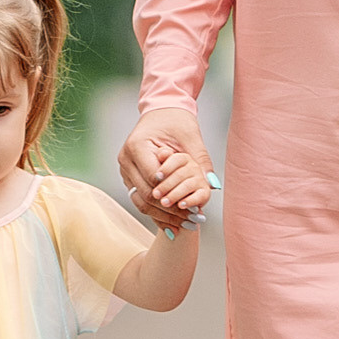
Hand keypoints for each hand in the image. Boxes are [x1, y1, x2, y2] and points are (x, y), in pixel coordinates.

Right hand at [119, 101, 210, 225]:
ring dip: (163, 216)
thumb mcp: (191, 137)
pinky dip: (157, 212)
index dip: (171, 194)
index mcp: (136, 146)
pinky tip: (174, 224)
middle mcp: (125, 159)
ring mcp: (125, 170)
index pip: (153, 178)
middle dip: (169, 210)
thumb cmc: (175, 121)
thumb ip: (201, 161)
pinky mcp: (129, 177)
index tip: (191, 207)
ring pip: (140, 201)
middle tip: (192, 221)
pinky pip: (141, 199)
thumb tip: (212, 185)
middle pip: (145, 194)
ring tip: (186, 225)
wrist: (162, 112)